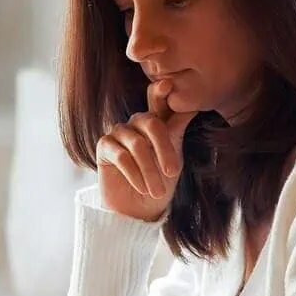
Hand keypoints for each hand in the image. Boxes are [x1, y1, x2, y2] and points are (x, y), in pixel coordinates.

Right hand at [95, 80, 196, 222]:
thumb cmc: (161, 184)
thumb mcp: (174, 158)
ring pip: (137, 144)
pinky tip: (142, 188)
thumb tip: (192, 107)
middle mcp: (136, 123)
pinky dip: (135, 175)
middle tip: (173, 172)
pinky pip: (121, 156)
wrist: (139, 211)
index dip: (160, 91)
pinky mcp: (104, 146)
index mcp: (156, 121)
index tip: (168, 84)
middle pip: (151, 122)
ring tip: (157, 191)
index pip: (158, 101)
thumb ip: (176, 131)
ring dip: (150, 171)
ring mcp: (118, 132)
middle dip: (164, 149)